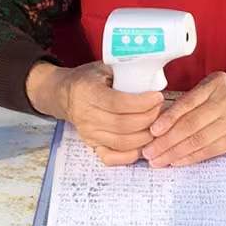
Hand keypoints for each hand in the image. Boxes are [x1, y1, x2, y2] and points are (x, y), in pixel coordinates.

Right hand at [25, 60, 164, 165]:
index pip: (118, 103)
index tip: (157, 97)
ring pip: (122, 142)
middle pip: (124, 125)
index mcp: (88, 92)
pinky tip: (142, 143)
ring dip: (145, 136)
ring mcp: (89, 134)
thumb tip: (152, 77)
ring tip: (156, 124)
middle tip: (160, 109)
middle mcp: (87, 116)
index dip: (142, 103)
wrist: (65, 94)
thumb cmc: (89, 79)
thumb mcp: (104, 67)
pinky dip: (130, 155)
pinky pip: (111, 158)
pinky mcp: (92, 145)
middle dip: (148, 118)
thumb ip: (124, 71)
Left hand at [141, 71, 225, 166]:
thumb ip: (196, 97)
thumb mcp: (220, 84)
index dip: (168, 119)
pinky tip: (178, 162)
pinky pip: (210, 150)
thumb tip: (164, 116)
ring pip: (198, 141)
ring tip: (158, 161)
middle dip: (166, 141)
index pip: (187, 104)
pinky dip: (192, 157)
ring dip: (175, 153)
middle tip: (149, 152)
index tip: (152, 131)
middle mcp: (224, 102)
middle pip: (190, 125)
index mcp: (216, 85)